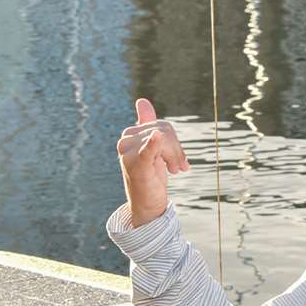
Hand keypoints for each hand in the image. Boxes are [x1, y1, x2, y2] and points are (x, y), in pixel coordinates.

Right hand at [116, 97, 189, 226]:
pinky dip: (152, 144)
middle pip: (164, 130)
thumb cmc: (150, 177)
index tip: (180, 160)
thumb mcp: (153, 150)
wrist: (147, 205)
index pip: (161, 126)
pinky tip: (156, 138)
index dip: (174, 143)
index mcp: (130, 134)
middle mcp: (125, 140)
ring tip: (176, 171)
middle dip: (177, 150)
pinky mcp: (136, 165)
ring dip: (176, 157)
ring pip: (164, 138)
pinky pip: (147, 150)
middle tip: (180, 168)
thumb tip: (142, 100)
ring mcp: (128, 152)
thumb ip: (148, 126)